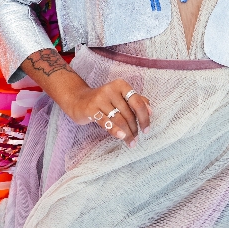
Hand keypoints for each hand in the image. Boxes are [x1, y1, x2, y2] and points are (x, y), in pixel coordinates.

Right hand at [21, 50, 150, 145]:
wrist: (78, 100)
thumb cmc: (103, 100)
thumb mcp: (119, 97)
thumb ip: (135, 100)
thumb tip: (150, 110)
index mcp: (121, 85)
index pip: (137, 101)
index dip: (144, 117)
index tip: (146, 129)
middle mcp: (111, 89)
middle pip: (128, 113)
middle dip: (134, 129)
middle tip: (136, 139)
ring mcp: (100, 98)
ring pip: (119, 119)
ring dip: (127, 133)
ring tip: (131, 142)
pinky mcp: (91, 109)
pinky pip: (106, 121)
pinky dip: (115, 130)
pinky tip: (121, 137)